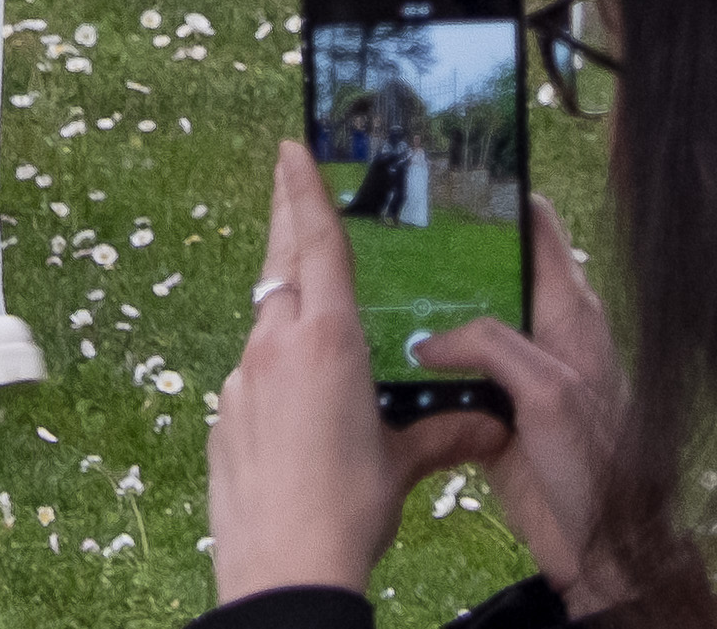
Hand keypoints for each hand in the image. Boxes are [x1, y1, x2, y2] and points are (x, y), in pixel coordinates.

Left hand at [206, 142, 498, 606]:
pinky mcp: (222, 414)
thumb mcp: (402, 464)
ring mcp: (241, 378)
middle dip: (285, 217)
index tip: (290, 147)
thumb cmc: (348, 512)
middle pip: (279, 264)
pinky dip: (273, 362)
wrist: (280, 570)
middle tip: (285, 174)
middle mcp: (275, 344)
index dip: (304, 190)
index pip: (317, 244)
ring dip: (284, 300)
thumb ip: (443, 431)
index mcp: (325, 340)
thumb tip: (494, 423)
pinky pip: (252, 370)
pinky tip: (296, 393)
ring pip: (264, 319)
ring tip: (310, 296)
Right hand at [411, 195, 627, 603]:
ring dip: (426, 309)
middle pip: (490, 272)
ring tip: (371, 279)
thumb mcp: (548, 393)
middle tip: (388, 223)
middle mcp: (542, 335)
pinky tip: (381, 356)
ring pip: (463, 324)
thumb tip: (428, 338)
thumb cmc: (600, 469)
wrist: (604, 551)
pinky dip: (420, 367)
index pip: (539, 229)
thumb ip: (492, 346)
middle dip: (445, 250)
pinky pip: (449, 378)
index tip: (450, 168)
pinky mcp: (492, 416)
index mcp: (571, 313)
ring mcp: (517, 376)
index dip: (501, 195)